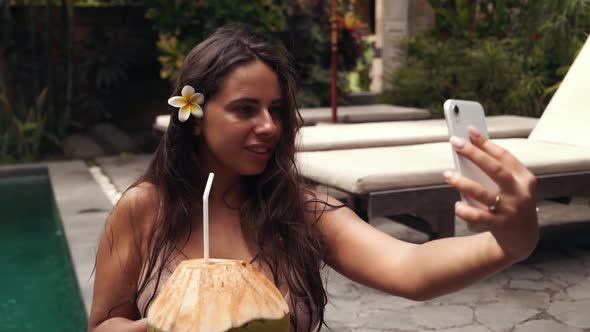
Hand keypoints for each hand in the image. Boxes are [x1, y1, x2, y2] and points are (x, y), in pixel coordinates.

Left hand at [444, 127, 538, 261]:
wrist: (523, 239)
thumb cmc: (511, 204)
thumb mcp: (511, 187)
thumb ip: (494, 172)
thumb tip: (469, 150)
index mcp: (524, 179)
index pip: (504, 156)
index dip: (486, 143)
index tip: (470, 130)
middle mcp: (519, 193)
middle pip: (495, 169)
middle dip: (474, 154)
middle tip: (455, 142)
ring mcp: (510, 210)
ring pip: (483, 194)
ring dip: (463, 183)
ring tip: (447, 175)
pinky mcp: (500, 226)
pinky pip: (478, 217)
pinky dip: (465, 211)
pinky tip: (457, 206)